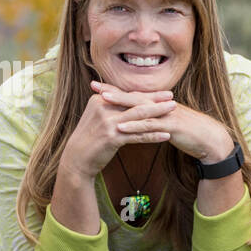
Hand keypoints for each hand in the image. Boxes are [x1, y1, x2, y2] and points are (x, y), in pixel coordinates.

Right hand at [60, 86, 175, 179]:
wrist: (77, 158)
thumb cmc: (89, 138)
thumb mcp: (96, 117)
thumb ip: (109, 106)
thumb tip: (126, 98)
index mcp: (100, 100)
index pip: (127, 95)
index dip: (146, 93)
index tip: (163, 92)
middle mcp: (103, 108)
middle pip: (134, 102)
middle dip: (156, 100)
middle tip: (173, 98)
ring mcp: (107, 123)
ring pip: (138, 116)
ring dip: (158, 113)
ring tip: (173, 111)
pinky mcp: (112, 138)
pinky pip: (137, 135)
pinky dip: (153, 135)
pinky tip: (166, 136)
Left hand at [91, 81, 233, 161]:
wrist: (210, 139)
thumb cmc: (188, 132)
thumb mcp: (167, 123)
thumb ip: (153, 120)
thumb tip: (137, 120)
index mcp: (158, 104)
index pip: (133, 94)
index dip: (115, 90)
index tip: (97, 86)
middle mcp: (160, 105)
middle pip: (133, 96)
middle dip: (113, 91)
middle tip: (93, 85)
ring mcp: (166, 114)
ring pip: (139, 107)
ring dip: (120, 103)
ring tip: (102, 100)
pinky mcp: (171, 126)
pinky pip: (150, 125)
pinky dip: (135, 126)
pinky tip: (121, 127)